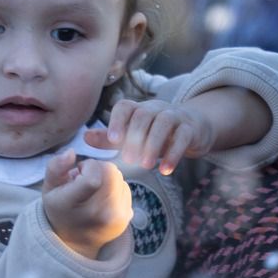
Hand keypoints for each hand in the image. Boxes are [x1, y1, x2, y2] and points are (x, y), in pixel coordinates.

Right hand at [40, 148, 133, 258]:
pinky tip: (103, 198)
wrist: (74, 241)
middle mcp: (97, 214)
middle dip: (98, 169)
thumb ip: (55, 166)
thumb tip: (71, 152)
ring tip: (94, 190)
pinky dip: (115, 188)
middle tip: (86, 179)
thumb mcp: (49, 187)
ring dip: (108, 178)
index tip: (79, 171)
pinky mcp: (126, 219)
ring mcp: (115, 218)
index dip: (88, 166)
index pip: (93, 177)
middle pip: (111, 173)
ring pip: (120, 178)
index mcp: (73, 206)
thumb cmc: (60, 209)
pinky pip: (126, 188)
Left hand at [96, 97, 215, 174]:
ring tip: (146, 166)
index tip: (113, 140)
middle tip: (129, 160)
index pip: (125, 107)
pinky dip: (174, 154)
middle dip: (135, 137)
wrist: (193, 129)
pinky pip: (183, 137)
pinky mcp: (190, 129)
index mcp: (138, 109)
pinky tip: (166, 170)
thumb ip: (109, 138)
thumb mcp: (132, 135)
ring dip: (153, 144)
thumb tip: (84, 137)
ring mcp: (175, 116)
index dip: (117, 121)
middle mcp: (156, 109)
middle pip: (143, 115)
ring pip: (163, 123)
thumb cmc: (155, 134)